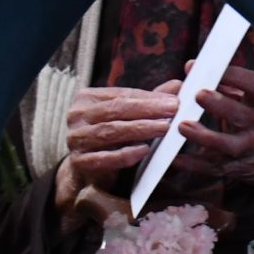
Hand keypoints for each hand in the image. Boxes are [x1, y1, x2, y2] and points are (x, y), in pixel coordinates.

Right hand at [54, 83, 180, 214]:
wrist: (85, 168)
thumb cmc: (110, 136)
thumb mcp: (127, 116)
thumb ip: (150, 101)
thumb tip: (178, 85)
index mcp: (87, 98)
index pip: (122, 95)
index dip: (149, 98)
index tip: (174, 101)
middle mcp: (77, 116)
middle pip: (116, 110)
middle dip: (147, 110)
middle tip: (173, 110)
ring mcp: (76, 138)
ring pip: (111, 131)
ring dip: (140, 129)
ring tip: (164, 128)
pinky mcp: (79, 162)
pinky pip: (104, 157)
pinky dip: (125, 154)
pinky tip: (144, 150)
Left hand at [175, 65, 253, 201]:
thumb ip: (231, 88)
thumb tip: (199, 71)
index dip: (234, 75)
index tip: (211, 67)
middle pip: (241, 115)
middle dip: (219, 105)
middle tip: (198, 94)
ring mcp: (249, 151)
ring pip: (227, 146)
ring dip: (203, 136)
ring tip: (182, 126)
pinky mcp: (236, 169)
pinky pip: (212, 168)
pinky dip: (193, 164)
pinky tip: (176, 157)